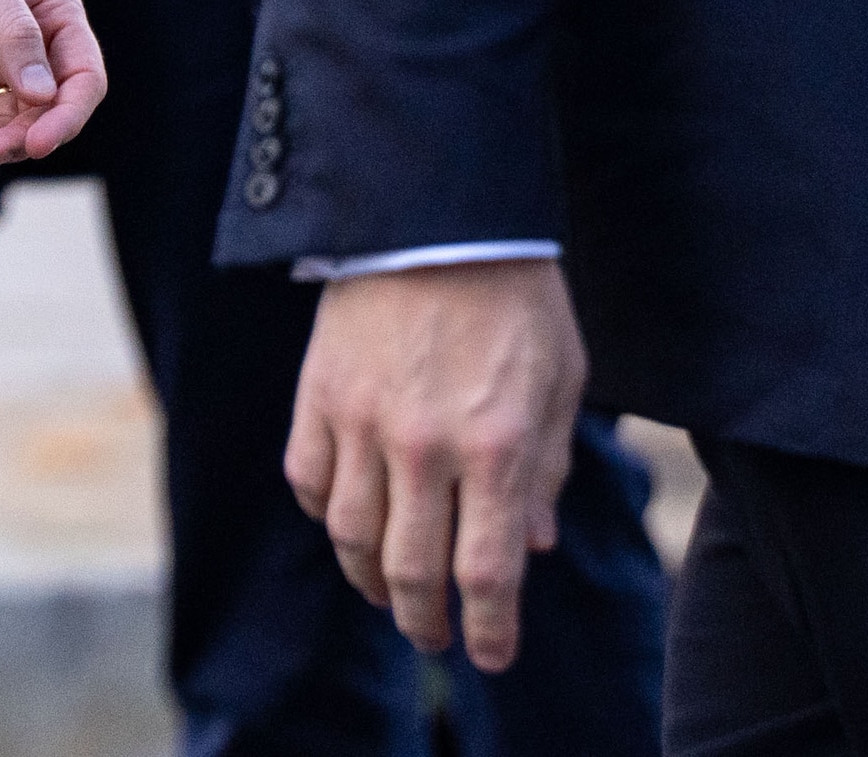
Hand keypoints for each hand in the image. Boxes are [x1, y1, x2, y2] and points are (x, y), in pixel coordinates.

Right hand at [286, 257, 587, 671]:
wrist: (437, 211)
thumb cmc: (515, 297)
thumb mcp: (558, 382)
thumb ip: (545, 470)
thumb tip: (532, 546)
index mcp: (495, 446)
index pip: (487, 574)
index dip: (488, 630)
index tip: (490, 656)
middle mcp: (424, 445)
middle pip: (413, 572)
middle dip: (427, 621)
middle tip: (435, 636)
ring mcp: (362, 420)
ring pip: (351, 537)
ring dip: (370, 579)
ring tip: (387, 590)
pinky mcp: (318, 393)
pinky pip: (308, 479)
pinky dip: (325, 512)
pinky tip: (347, 517)